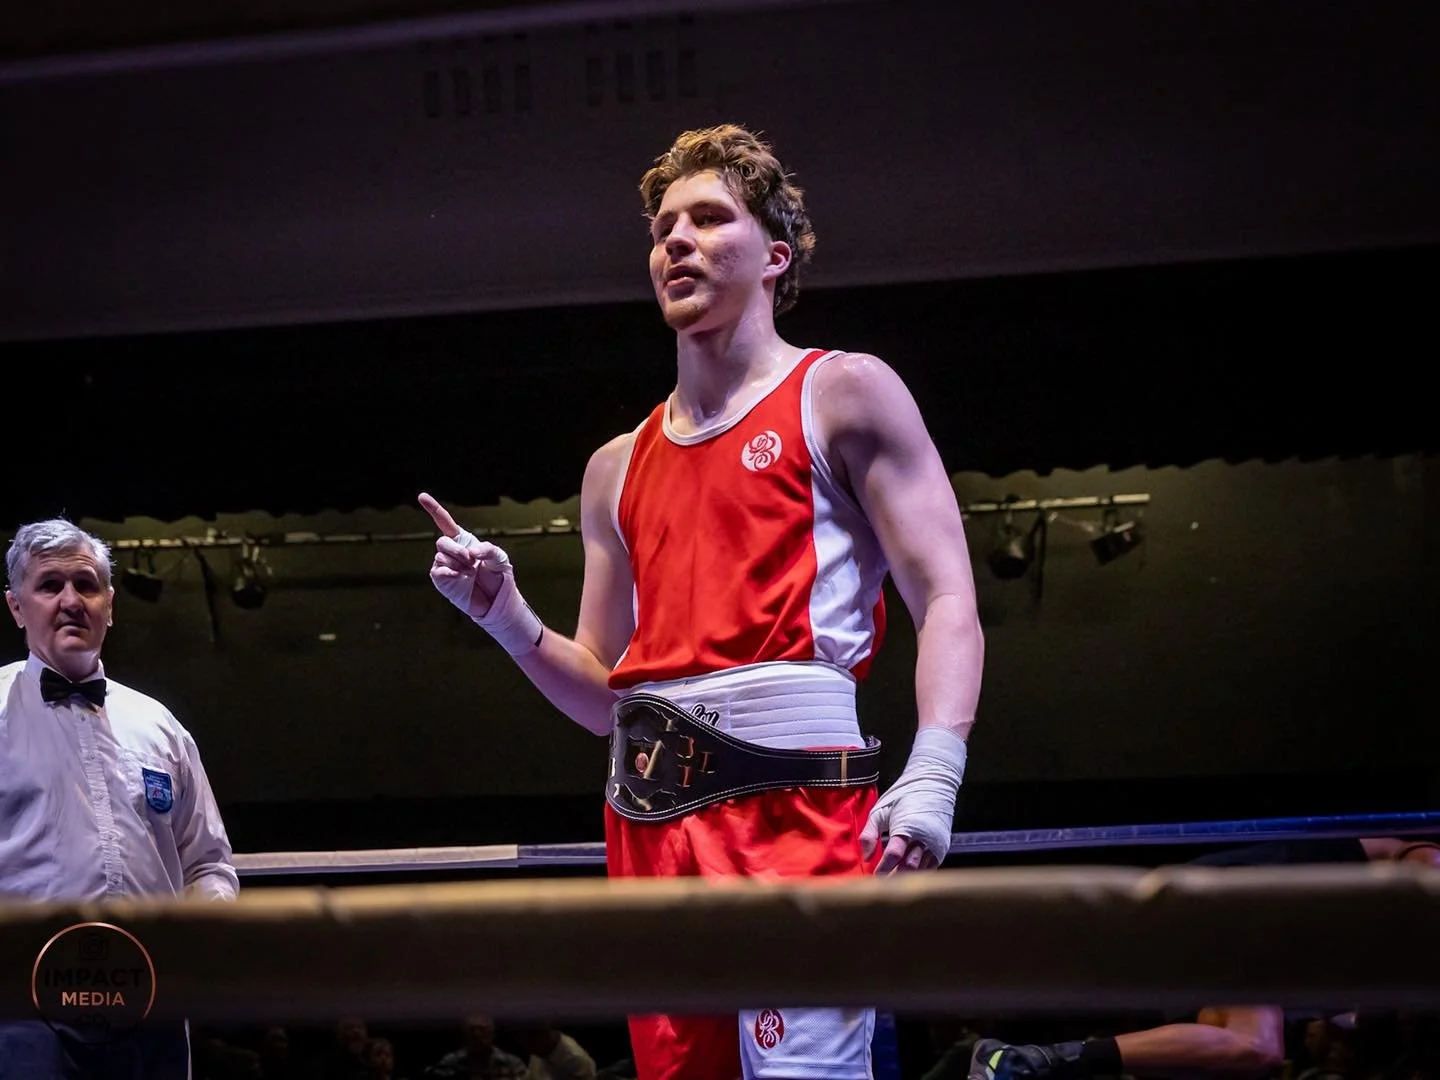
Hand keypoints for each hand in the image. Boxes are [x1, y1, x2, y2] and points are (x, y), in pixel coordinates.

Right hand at [418, 492, 507, 618]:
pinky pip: (438, 571)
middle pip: (441, 542)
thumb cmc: (497, 576)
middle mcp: (451, 551)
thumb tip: (472, 551)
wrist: (496, 599)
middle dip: (456, 550)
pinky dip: (450, 572)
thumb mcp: (500, 558)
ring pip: (441, 557)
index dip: (433, 508)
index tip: (421, 496)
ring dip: (458, 564)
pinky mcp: (441, 580)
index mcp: (463, 540)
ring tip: (471, 574)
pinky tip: (461, 577)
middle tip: (471, 561)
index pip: (444, 522)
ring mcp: (444, 565)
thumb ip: (489, 549)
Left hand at [859, 726, 967, 874]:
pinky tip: (906, 878)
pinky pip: (930, 867)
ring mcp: (935, 845)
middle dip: (893, 879)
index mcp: (907, 826)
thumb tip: (865, 857)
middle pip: (908, 867)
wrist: (934, 784)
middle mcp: (924, 838)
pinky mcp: (942, 848)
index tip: (872, 879)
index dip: (882, 868)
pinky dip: (918, 874)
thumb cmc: (902, 797)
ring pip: (920, 870)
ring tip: (890, 887)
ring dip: (905, 879)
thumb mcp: (880, 810)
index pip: (893, 854)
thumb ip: (870, 833)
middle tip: (880, 889)